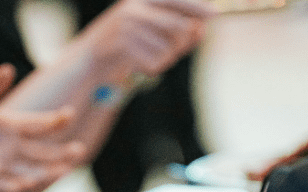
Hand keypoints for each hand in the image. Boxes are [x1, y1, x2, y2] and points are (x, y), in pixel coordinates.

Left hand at [0, 64, 85, 191]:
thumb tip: (8, 70)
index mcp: (10, 125)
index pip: (39, 124)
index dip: (55, 121)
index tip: (69, 114)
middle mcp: (11, 147)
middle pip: (43, 152)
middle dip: (62, 152)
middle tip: (81, 150)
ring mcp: (2, 164)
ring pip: (33, 170)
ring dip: (49, 172)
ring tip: (66, 171)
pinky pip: (7, 185)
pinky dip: (19, 186)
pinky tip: (30, 183)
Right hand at [82, 0, 217, 79]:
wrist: (91, 59)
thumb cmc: (126, 43)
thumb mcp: (150, 29)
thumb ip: (176, 28)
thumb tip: (201, 30)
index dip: (198, 6)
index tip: (216, 15)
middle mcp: (136, 7)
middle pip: (178, 26)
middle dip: (183, 44)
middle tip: (176, 51)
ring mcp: (127, 25)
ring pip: (168, 49)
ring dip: (166, 60)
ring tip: (151, 58)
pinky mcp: (122, 46)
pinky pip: (154, 63)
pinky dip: (153, 69)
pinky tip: (142, 66)